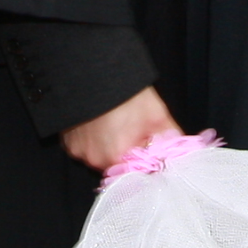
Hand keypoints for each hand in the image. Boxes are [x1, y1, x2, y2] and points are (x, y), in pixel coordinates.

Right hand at [62, 86, 178, 173]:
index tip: (148, 152)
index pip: (134, 176)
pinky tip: (99, 124)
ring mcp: (77, 151)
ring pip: (99, 157)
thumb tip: (179, 155)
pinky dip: (93, 140)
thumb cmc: (127, 93)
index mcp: (116, 157)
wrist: (96, 71)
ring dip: (108, 147)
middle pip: (116, 167)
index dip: (143, 164)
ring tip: (114, 124)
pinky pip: (84, 148)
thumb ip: (171, 140)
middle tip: (131, 132)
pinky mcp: (68, 142)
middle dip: (126, 154)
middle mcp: (93, 159)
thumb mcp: (157, 116)